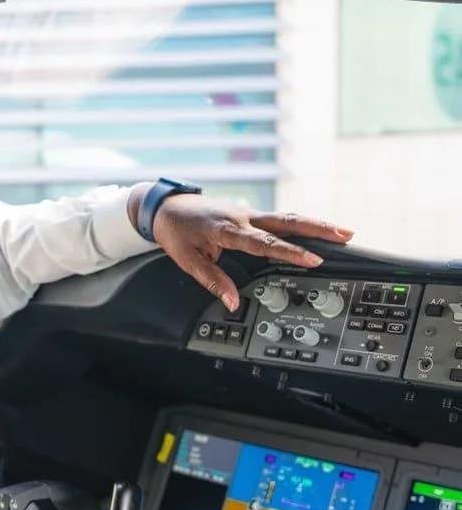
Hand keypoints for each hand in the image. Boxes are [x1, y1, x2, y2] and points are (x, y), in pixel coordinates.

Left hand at [129, 187, 352, 311]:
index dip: (290, 251)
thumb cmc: (176, 232)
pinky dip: (299, 224)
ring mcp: (247, 213)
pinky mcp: (249, 214)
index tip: (312, 258)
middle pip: (286, 222)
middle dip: (317, 228)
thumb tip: (232, 303)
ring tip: (343, 231)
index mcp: (227, 229)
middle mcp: (242, 217)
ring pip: (286, 218)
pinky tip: (316, 230)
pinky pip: (277, 219)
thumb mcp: (188, 261)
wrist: (164, 207)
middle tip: (345, 234)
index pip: (264, 242)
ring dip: (315, 224)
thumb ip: (213, 281)